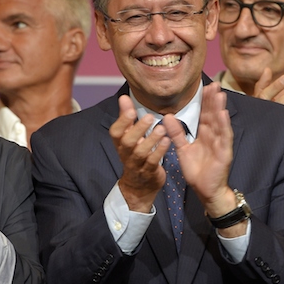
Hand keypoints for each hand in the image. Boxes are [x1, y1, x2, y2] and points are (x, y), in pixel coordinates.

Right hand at [111, 95, 170, 212]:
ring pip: (141, 152)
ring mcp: (136, 164)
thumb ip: (127, 117)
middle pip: (127, 142)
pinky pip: (152, 162)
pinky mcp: (148, 172)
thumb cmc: (135, 155)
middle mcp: (126, 153)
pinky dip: (159, 152)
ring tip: (161, 129)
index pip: (116, 132)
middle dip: (138, 129)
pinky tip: (167, 142)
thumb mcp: (129, 136)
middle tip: (150, 117)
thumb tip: (123, 97)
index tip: (132, 110)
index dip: (122, 121)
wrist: (139, 186)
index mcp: (120, 143)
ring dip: (151, 140)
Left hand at [162, 83, 233, 215]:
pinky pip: (224, 137)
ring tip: (219, 94)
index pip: (205, 114)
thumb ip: (176, 133)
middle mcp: (214, 136)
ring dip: (220, 108)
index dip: (205, 101)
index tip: (204, 86)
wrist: (205, 190)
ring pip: (220, 123)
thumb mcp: (183, 149)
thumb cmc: (197, 171)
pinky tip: (223, 114)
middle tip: (215, 84)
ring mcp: (220, 143)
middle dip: (214, 100)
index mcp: (204, 135)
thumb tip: (166, 117)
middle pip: (213, 115)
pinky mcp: (224, 152)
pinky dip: (224, 125)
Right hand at [254, 67, 283, 123]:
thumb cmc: (259, 112)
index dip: (277, 86)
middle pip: (283, 102)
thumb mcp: (257, 97)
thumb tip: (267, 69)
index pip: (267, 94)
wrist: (260, 134)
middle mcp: (270, 113)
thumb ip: (263, 84)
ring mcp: (279, 122)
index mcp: (261, 104)